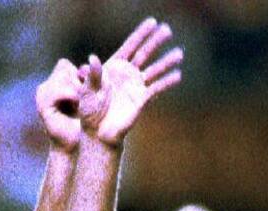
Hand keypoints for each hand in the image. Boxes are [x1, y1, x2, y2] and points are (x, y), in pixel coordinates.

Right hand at [36, 58, 83, 150]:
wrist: (78, 144)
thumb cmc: (87, 122)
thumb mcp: (91, 97)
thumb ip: (91, 79)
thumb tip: (94, 60)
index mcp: (57, 83)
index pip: (64, 65)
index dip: (78, 74)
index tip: (86, 90)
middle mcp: (47, 86)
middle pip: (63, 67)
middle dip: (77, 80)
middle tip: (83, 97)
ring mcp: (42, 93)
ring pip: (61, 76)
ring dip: (75, 87)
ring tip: (80, 102)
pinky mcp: (42, 103)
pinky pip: (57, 89)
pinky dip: (69, 94)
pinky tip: (76, 102)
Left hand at [78, 17, 183, 145]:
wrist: (98, 132)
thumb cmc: (90, 111)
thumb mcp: (87, 91)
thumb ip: (92, 75)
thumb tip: (92, 59)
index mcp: (114, 67)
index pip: (130, 46)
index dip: (141, 34)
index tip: (153, 22)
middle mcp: (128, 74)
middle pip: (144, 54)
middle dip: (156, 42)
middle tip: (168, 29)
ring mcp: (136, 86)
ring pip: (154, 70)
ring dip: (166, 62)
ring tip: (179, 53)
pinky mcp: (142, 100)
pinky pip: (156, 89)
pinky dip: (166, 82)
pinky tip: (177, 75)